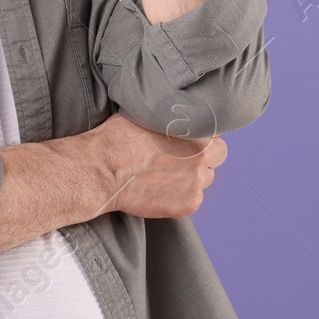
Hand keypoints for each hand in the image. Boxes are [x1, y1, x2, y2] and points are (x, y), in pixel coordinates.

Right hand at [85, 111, 226, 218]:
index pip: (213, 131)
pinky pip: (193, 200)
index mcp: (196, 131)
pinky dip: (182, 197)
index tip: (185, 138)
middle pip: (218, 156)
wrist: (101, 170)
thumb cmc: (118, 137)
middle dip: (204, 155)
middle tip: (181, 156)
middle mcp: (202, 158)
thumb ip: (171, 117)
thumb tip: (176, 116)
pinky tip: (162, 190)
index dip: (199, 135)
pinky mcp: (187, 205)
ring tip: (168, 175)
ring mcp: (196, 184)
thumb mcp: (148, 113)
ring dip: (193, 176)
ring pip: (206, 179)